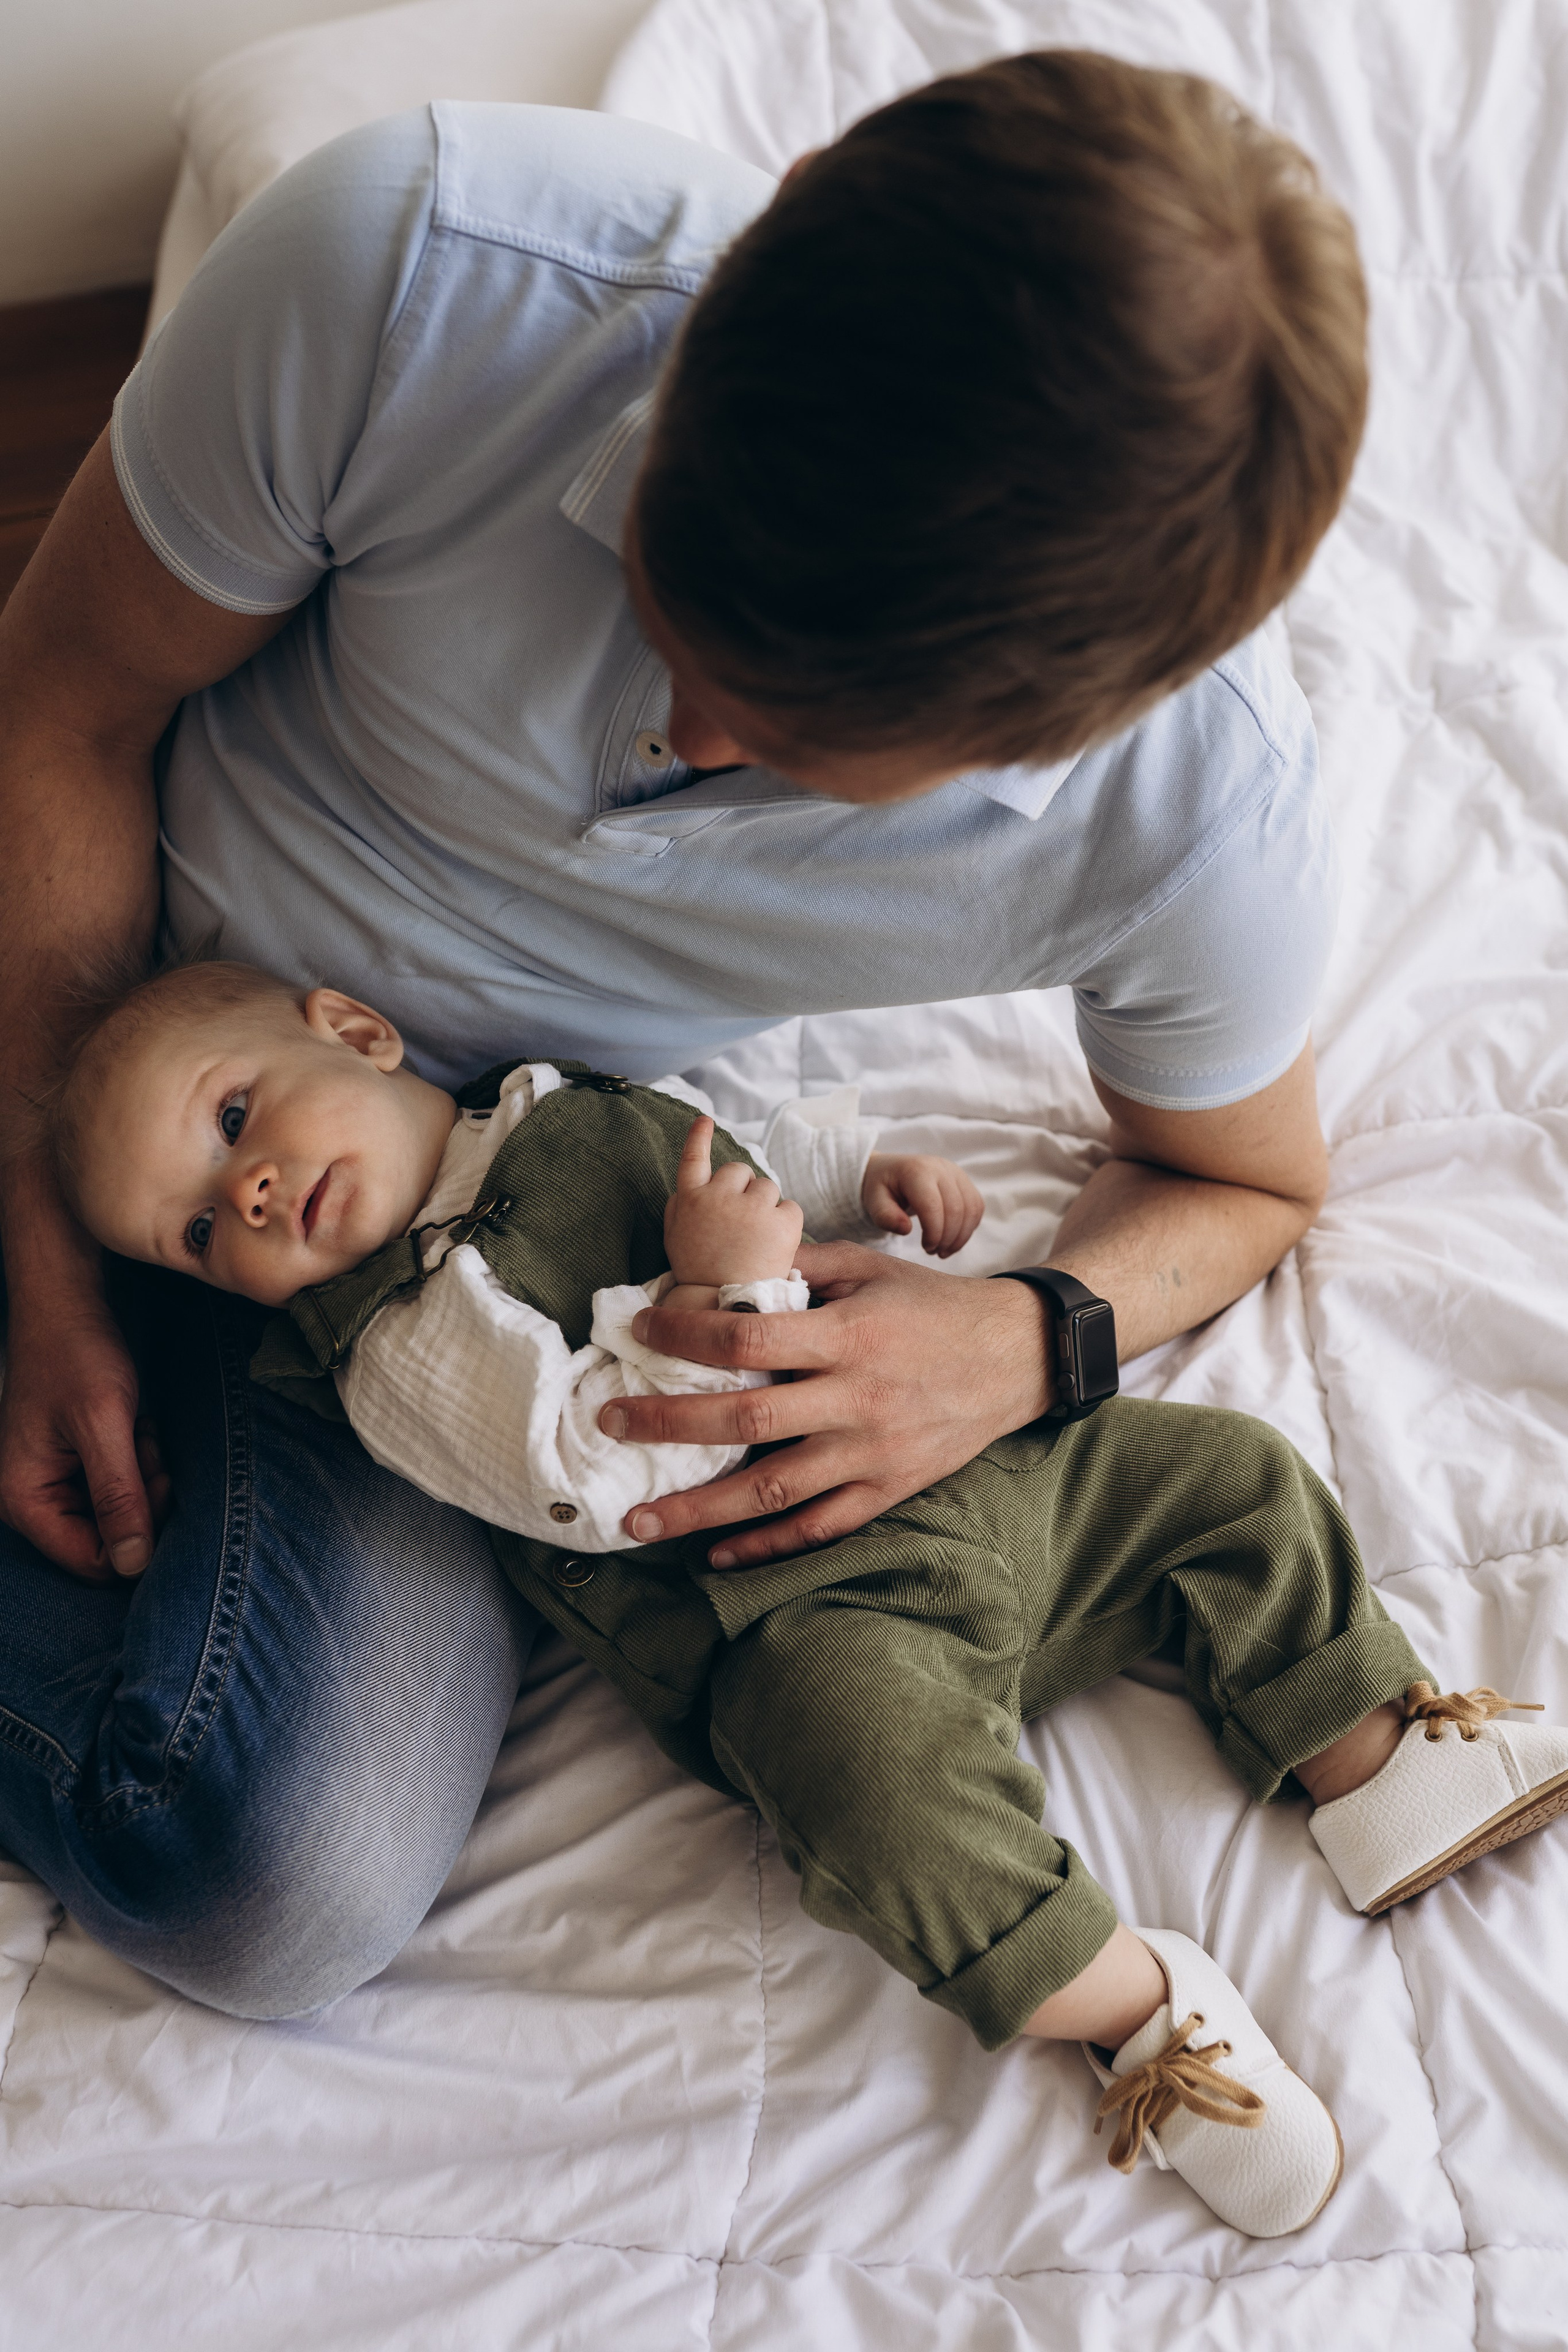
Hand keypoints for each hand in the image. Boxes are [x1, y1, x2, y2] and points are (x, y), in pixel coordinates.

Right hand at [0, 1295, 168, 1580]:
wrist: (66, 1305)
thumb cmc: (76, 1354)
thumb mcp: (103, 1424)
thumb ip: (118, 1495)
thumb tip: (134, 1564)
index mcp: (24, 1500)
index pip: (93, 1562)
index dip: (138, 1535)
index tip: (157, 1481)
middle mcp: (31, 1500)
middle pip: (107, 1542)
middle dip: (141, 1503)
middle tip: (149, 1453)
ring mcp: (52, 1484)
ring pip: (117, 1516)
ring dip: (142, 1481)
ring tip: (141, 1434)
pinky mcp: (73, 1467)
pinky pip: (116, 1490)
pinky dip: (136, 1466)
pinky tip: (137, 1431)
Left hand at [601, 1242, 1051, 1565]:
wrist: (1019, 1356)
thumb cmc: (934, 1306)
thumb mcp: (871, 1268)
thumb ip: (802, 1264)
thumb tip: (728, 1263)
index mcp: (848, 1336)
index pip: (749, 1339)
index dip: (687, 1336)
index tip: (641, 1330)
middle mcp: (856, 1399)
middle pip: (746, 1421)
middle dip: (669, 1426)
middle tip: (609, 1424)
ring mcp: (872, 1453)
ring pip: (772, 1492)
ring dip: (699, 1511)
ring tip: (638, 1520)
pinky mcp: (888, 1490)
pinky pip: (818, 1528)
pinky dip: (765, 1546)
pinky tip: (716, 1555)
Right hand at [665, 1114, 803, 1285]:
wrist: (722, 1307)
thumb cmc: (699, 1274)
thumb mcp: (675, 1238)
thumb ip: (680, 1207)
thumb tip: (690, 1188)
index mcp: (690, 1200)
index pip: (693, 1160)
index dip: (698, 1138)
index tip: (704, 1120)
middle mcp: (719, 1197)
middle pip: (740, 1170)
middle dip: (743, 1190)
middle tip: (741, 1224)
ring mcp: (751, 1208)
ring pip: (767, 1187)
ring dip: (765, 1206)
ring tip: (756, 1240)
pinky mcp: (781, 1223)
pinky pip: (791, 1208)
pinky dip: (786, 1224)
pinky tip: (775, 1246)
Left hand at [861, 1152, 983, 1257]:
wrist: (890, 1171)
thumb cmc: (882, 1188)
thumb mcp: (873, 1201)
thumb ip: (884, 1216)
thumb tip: (906, 1229)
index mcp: (916, 1171)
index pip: (933, 1206)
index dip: (933, 1233)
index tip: (926, 1248)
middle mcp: (940, 1167)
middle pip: (956, 1209)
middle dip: (948, 1238)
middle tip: (934, 1252)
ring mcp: (956, 1172)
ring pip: (971, 1208)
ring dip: (961, 1236)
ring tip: (944, 1250)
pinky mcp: (965, 1180)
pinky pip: (977, 1206)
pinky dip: (969, 1227)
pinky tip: (953, 1238)